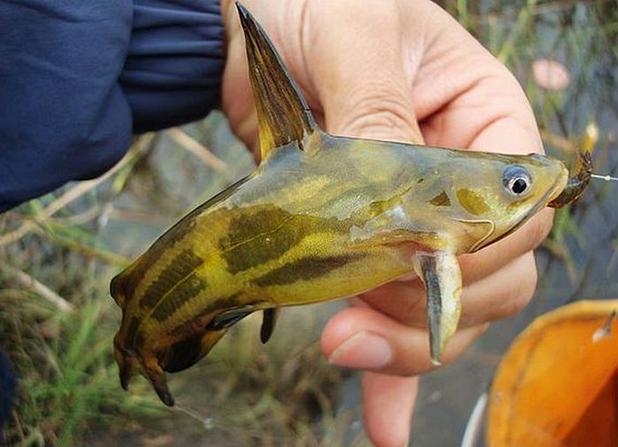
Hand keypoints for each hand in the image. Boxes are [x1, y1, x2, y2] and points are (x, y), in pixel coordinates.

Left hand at [221, 1, 551, 445]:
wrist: (243, 22)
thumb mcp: (353, 32)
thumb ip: (379, 110)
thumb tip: (396, 197)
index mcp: (483, 118)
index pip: (517, 208)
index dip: (480, 251)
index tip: (412, 263)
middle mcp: (457, 174)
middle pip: (491, 273)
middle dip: (436, 309)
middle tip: (358, 319)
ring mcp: (409, 214)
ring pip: (442, 305)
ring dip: (404, 345)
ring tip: (344, 348)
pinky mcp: (358, 240)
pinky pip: (387, 310)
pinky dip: (387, 366)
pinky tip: (381, 418)